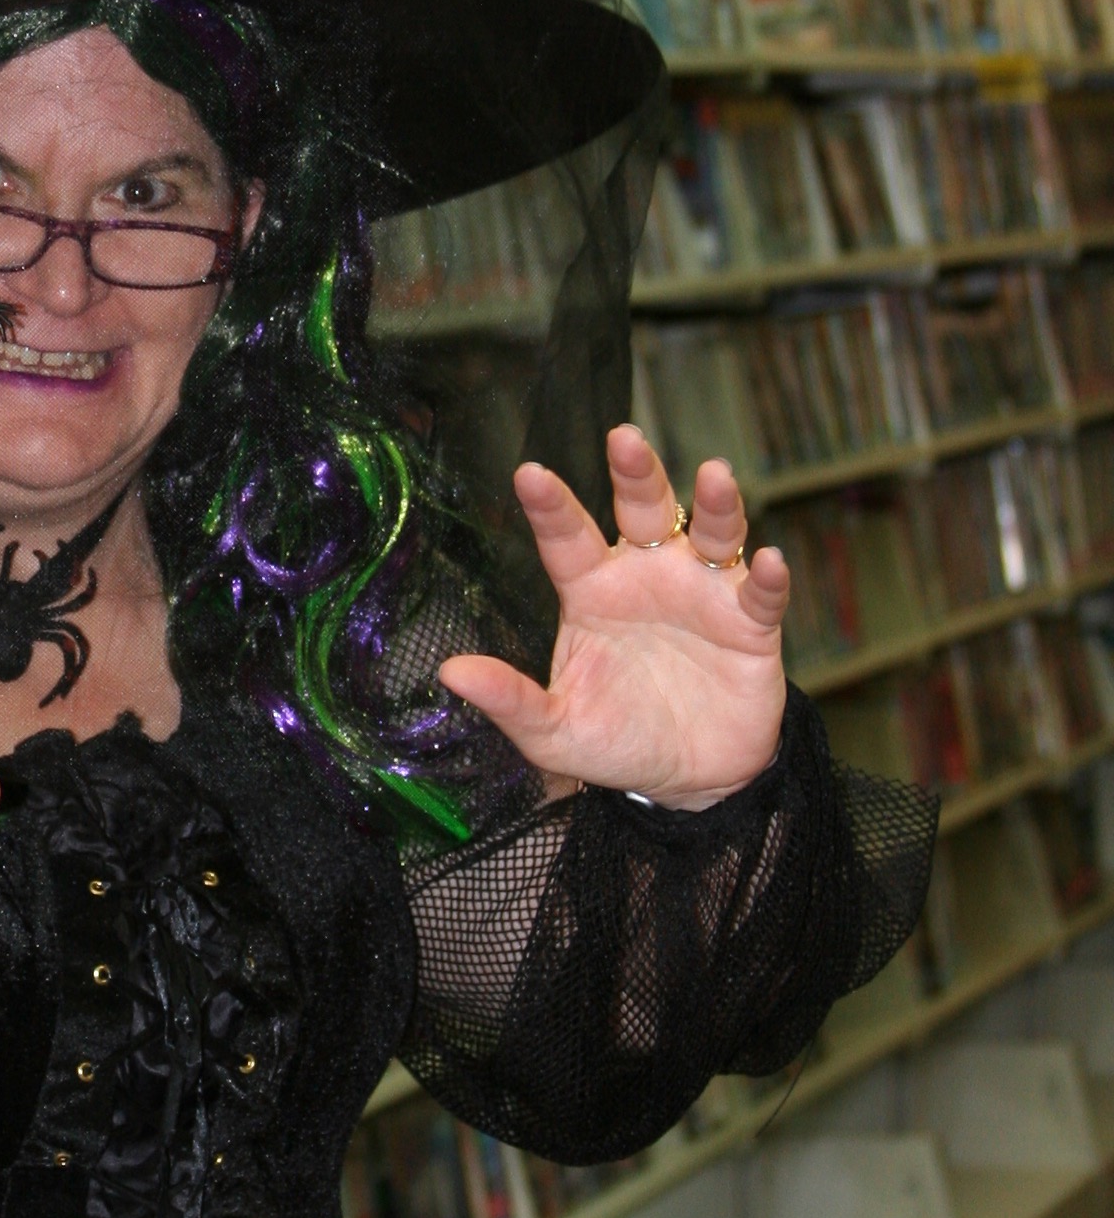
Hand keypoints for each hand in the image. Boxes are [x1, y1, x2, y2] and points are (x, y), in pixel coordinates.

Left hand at [436, 426, 787, 810]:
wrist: (690, 778)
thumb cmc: (615, 741)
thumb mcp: (554, 731)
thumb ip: (510, 700)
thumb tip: (450, 673)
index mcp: (592, 591)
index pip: (566, 539)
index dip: (550, 507)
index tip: (528, 473)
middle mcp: (647, 576)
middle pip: (643, 510)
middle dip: (636, 473)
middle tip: (624, 439)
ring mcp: (702, 593)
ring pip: (711, 532)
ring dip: (716, 504)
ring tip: (714, 474)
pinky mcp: (750, 624)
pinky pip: (761, 594)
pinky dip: (767, 577)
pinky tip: (766, 562)